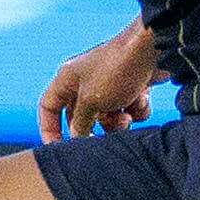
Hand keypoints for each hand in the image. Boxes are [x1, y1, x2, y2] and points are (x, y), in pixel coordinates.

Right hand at [38, 20, 162, 140]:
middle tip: (102, 140)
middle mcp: (86, 81)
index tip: (58, 148)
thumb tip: (77, 137)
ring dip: (118, 122)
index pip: (48, 107)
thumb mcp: (91, 101)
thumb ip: (80, 123)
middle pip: (81, 117)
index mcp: (68, 79)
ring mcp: (110, 84)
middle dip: (94, 129)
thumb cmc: (115, 69)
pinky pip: (129, 109)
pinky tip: (142, 99)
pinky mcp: (131, 87)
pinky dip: (137, 109)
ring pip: (108, 117)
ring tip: (127, 117)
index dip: (49, 128)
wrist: (151, 50)